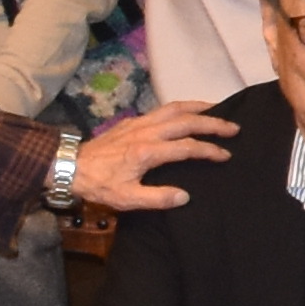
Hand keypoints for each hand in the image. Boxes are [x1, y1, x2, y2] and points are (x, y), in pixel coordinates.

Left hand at [70, 101, 235, 208]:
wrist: (70, 166)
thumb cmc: (99, 185)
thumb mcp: (126, 199)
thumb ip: (157, 198)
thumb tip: (185, 196)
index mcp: (147, 152)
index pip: (187, 148)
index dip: (209, 151)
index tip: (226, 156)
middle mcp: (147, 131)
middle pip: (187, 121)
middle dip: (213, 123)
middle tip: (234, 127)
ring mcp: (140, 122)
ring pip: (175, 108)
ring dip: (199, 107)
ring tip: (218, 109)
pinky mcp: (133, 120)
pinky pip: (163, 108)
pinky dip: (182, 107)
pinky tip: (187, 111)